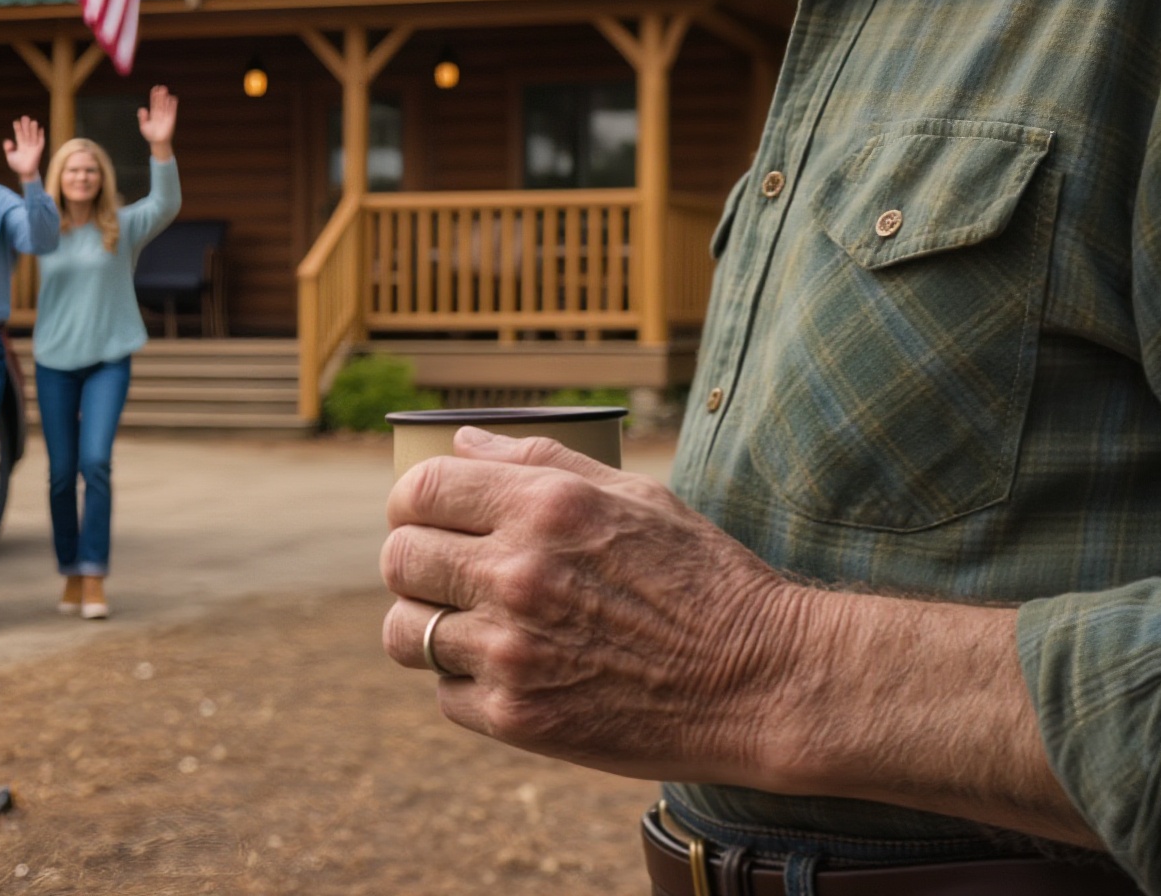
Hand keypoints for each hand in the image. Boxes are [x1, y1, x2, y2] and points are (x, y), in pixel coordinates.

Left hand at [6, 115, 46, 180]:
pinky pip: (41, 141)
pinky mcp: (39, 150)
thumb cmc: (17, 165)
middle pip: (26, 133)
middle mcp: (27, 143)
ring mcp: (33, 146)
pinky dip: (41, 135)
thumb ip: (8, 149)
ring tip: (33, 121)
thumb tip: (7, 141)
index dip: (17, 128)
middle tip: (25, 117)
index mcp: (20, 144)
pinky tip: (41, 128)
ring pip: (33, 136)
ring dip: (33, 129)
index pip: (18, 134)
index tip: (16, 121)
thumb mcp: (10, 157)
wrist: (25, 173)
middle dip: (25, 126)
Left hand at [137, 84, 176, 158]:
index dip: (154, 96)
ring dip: (166, 98)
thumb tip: (142, 109)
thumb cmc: (151, 136)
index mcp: (153, 115)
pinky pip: (172, 110)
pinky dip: (173, 105)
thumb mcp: (144, 126)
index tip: (154, 89)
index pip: (154, 103)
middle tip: (161, 86)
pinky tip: (172, 98)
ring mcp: (166, 116)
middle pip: (160, 102)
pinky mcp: (171, 119)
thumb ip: (142, 118)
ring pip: (166, 105)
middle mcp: (160, 114)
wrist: (158, 143)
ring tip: (165, 90)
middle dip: (160, 95)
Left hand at [380, 429, 801, 787]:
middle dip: (412, 558)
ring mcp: (512, 652)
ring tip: (462, 621)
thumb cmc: (702, 576)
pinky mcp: (520, 719)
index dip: (412, 500)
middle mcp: (517, 574)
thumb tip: (461, 441)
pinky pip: (445, 693)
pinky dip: (463, 681)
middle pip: (399, 559)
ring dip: (424, 623)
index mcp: (543, 507)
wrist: (761, 681)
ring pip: (405, 632)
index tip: (424, 512)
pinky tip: (506, 668)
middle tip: (441, 568)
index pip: (420, 490)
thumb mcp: (631, 492)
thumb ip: (536, 460)